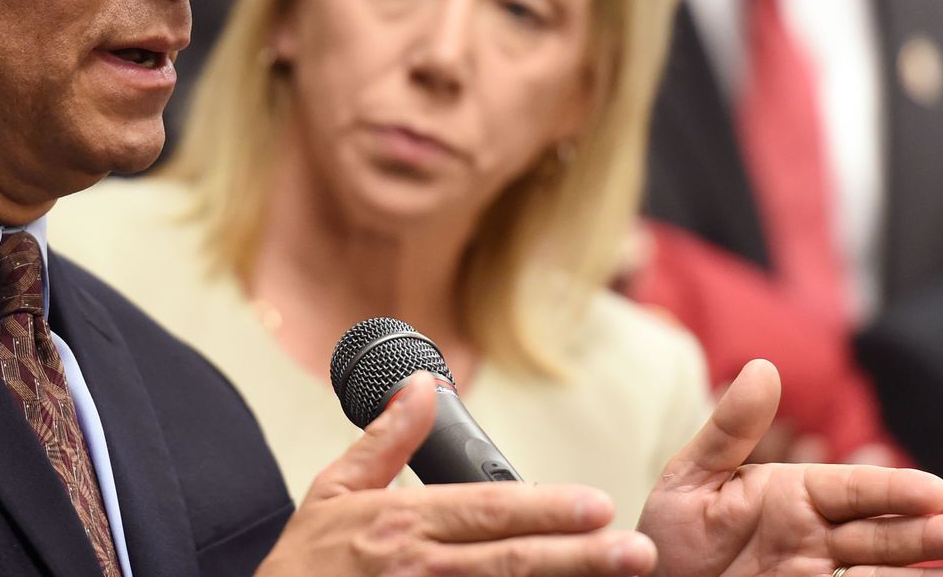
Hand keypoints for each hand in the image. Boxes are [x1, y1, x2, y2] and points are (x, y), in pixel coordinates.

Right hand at [257, 372, 657, 575]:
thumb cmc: (306, 565)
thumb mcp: (333, 491)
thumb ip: (386, 440)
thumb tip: (422, 384)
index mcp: (401, 525)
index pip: (487, 513)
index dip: (546, 509)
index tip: (598, 504)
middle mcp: (418, 569)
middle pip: (511, 561)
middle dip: (580, 556)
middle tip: (636, 550)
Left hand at [637, 360, 942, 576]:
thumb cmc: (670, 535)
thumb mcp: (692, 479)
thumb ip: (730, 430)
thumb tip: (763, 367)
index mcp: (793, 494)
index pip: (852, 488)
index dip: (893, 489)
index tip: (936, 492)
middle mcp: (816, 536)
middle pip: (880, 531)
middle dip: (924, 534)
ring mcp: (818, 576)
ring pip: (880, 571)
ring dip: (925, 573)